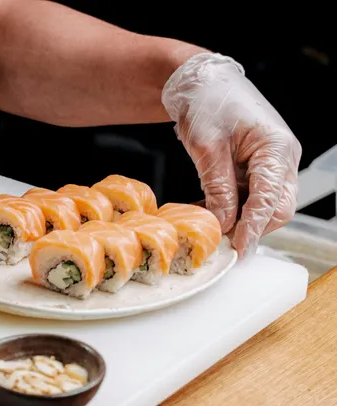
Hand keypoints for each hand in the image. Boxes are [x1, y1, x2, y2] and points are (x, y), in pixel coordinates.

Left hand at [162, 52, 300, 256]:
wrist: (200, 81)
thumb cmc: (207, 102)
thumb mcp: (207, 146)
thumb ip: (218, 186)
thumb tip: (224, 223)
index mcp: (276, 148)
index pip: (271, 199)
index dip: (254, 227)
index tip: (238, 249)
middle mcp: (281, 158)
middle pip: (277, 208)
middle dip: (251, 228)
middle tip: (221, 243)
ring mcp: (270, 164)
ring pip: (264, 205)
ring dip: (238, 219)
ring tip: (208, 224)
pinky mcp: (255, 168)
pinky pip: (249, 196)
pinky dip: (231, 207)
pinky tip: (208, 209)